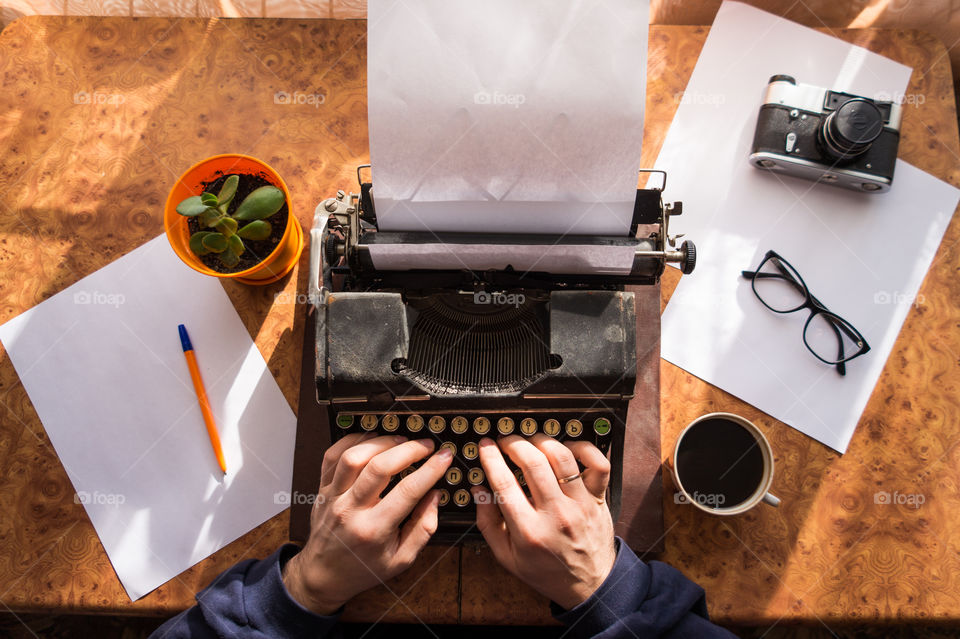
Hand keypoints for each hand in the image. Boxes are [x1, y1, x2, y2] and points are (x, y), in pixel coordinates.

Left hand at [282, 433, 452, 613]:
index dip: (430, 470)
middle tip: (425, 445)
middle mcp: (350, 510)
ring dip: (380, 442)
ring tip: (400, 440)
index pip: (407, 491)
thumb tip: (434, 496)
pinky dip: (352, 441)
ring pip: (353, 457)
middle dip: (409, 449)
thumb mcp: (401, 560)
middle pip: (379, 467)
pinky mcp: (322, 489)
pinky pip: (332, 456)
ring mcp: (333, 497)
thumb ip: (423, 529)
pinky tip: (371, 440)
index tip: (444, 457)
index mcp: (374, 530)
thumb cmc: (364, 568)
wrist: (323, 575)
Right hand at [473, 434, 616, 609]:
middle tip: (506, 440)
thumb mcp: (507, 558)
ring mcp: (579, 505)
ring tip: (532, 442)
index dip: (490, 458)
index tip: (486, 445)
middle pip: (533, 463)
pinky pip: (597, 464)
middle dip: (514, 443)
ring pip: (562, 457)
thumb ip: (488, 523)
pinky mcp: (598, 499)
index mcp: (529, 531)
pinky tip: (567, 447)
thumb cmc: (547, 572)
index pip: (504, 484)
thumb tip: (479, 490)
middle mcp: (556, 515)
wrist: (589, 587)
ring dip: (542, 441)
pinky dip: (583, 448)